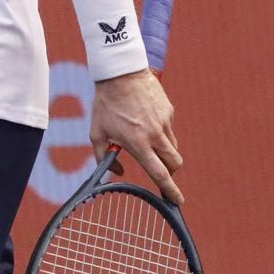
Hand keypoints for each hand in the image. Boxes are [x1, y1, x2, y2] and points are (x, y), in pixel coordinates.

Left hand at [91, 70, 182, 204]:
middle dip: (171, 174)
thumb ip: (103, 157)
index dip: (170, 190)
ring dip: (166, 153)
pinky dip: (162, 133)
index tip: (177, 201)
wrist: (120, 72)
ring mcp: (164, 122)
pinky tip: (147, 122)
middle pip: (174, 164)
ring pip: (173, 147)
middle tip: (163, 175)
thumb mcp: (96, 132)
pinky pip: (169, 129)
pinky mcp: (168, 111)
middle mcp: (155, 134)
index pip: (159, 173)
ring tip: (148, 144)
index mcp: (138, 143)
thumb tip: (116, 172)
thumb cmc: (105, 104)